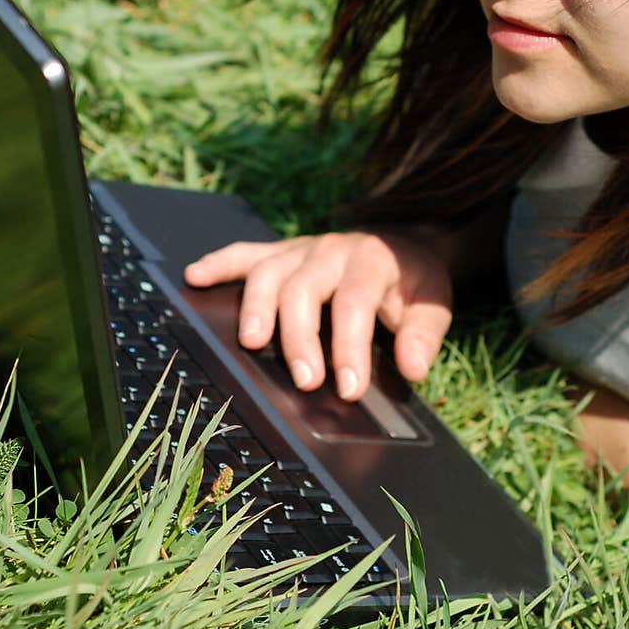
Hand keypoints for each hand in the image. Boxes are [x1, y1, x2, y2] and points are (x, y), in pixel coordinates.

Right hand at [183, 230, 453, 400]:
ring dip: (256, 307)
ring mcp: (301, 249)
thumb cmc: (414, 281)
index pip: (354, 302)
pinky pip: (245, 253)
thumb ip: (423, 335)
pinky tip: (194, 278)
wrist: (408, 239)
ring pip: (268, 272)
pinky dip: (218, 264)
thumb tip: (412, 368)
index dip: (349, 346)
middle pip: (303, 288)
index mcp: (371, 259)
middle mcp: (330, 249)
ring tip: (251, 344)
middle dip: (300, 337)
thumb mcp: (434, 303)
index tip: (348, 389)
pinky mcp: (282, 253)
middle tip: (305, 382)